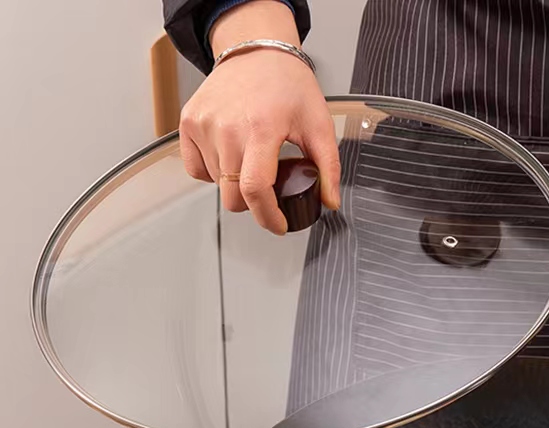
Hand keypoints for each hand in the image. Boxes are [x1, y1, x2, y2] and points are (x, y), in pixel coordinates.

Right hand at [178, 0, 339, 233]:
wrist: (256, 50)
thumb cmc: (289, 85)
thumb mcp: (319, 125)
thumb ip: (328, 167)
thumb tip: (329, 202)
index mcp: (261, 129)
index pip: (256, 189)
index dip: (267, 216)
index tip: (279, 225)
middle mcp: (227, 127)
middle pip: (233, 196)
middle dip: (253, 205)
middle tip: (269, 193)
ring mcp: (204, 124)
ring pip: (216, 185)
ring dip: (234, 185)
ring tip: (251, 161)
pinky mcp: (189, 122)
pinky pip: (197, 169)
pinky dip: (212, 173)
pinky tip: (230, 157)